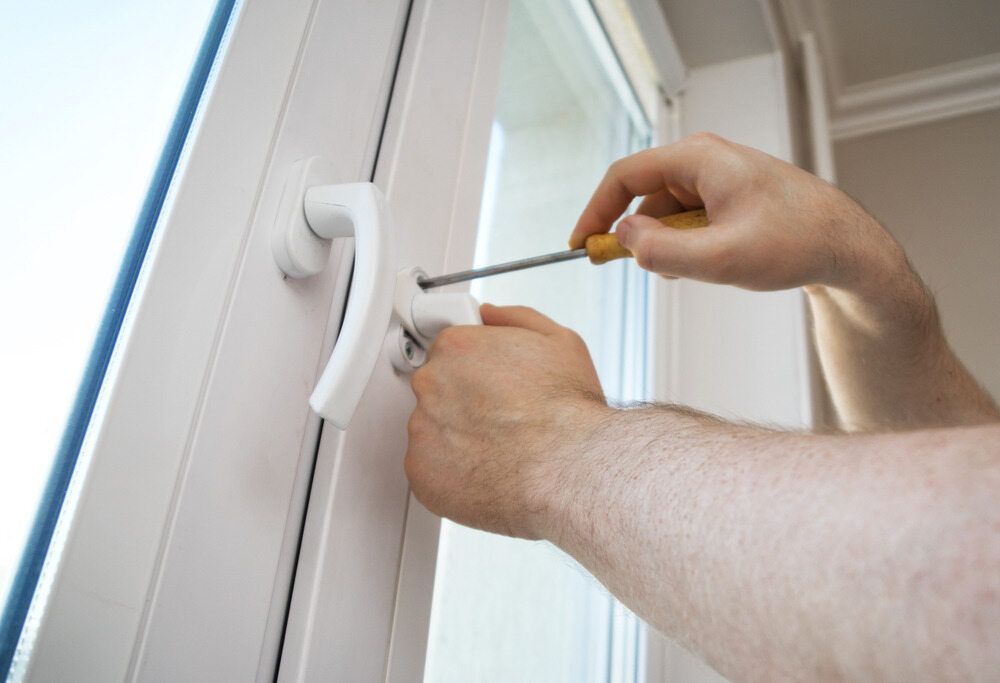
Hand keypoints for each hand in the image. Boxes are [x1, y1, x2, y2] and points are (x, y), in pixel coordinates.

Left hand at [405, 304, 608, 538]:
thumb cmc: (567, 411)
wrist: (569, 468)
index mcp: (456, 347)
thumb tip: (488, 315)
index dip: (474, 370)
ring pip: (432, 431)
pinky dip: (452, 474)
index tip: (490, 386)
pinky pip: (429, 469)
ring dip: (456, 439)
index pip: (449, 352)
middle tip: (500, 419)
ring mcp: (422, 429)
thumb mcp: (558, 341)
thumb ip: (513, 318)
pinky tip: (485, 472)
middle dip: (463, 404)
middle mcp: (430, 384)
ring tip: (498, 449)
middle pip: (437, 390)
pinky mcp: (421, 471)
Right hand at [570, 132, 910, 294]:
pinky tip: (714, 264)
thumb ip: (663, 251)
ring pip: (666, 215)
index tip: (580, 245)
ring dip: (669, 247)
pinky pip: (688, 221)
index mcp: (698, 158)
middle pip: (644, 198)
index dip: (595, 212)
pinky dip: (688, 246)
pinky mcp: (727, 197)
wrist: (847, 247)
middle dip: (640, 239)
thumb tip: (622, 239)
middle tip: (649, 270)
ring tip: (703, 269)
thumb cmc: (796, 242)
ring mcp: (716, 178)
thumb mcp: (722, 258)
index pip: (623, 178)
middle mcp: (704, 160)